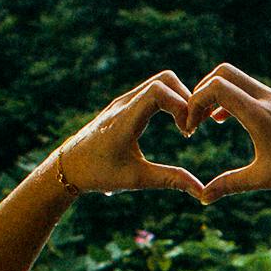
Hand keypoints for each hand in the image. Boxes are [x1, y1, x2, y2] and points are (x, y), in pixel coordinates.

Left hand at [53, 72, 204, 197]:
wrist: (67, 166)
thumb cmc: (99, 174)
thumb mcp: (136, 179)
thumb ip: (170, 180)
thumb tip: (202, 191)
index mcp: (124, 121)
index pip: (158, 91)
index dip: (181, 105)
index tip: (187, 132)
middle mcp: (123, 104)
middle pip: (165, 79)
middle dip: (186, 99)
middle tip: (190, 127)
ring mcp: (123, 101)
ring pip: (160, 82)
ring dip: (179, 99)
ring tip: (185, 128)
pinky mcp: (124, 103)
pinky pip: (152, 90)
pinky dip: (169, 101)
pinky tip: (174, 124)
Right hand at [185, 63, 270, 202]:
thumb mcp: (265, 179)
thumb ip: (230, 185)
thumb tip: (202, 198)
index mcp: (261, 114)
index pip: (216, 87)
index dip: (194, 102)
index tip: (190, 127)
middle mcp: (269, 99)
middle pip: (224, 73)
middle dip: (202, 91)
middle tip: (194, 118)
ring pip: (239, 80)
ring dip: (218, 94)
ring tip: (208, 121)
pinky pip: (252, 89)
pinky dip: (234, 98)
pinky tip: (229, 120)